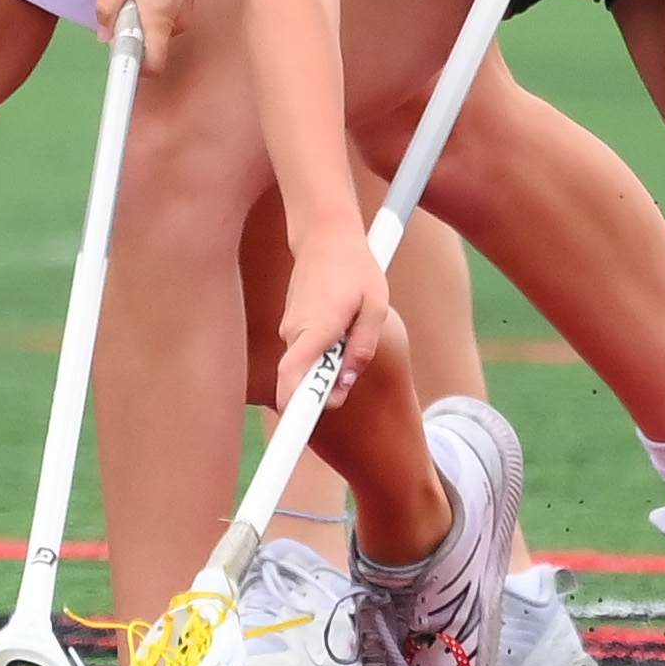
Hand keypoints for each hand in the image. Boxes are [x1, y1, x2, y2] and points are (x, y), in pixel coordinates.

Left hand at [96, 0, 217, 71]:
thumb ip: (108, 3)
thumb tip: (105, 35)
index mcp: (159, 16)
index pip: (151, 66)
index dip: (130, 69)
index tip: (115, 60)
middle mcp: (176, 24)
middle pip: (145, 48)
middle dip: (128, 29)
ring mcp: (184, 18)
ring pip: (151, 33)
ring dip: (137, 16)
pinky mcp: (186, 10)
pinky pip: (159, 21)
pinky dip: (149, 9)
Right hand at [276, 230, 389, 409]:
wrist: (325, 236)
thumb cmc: (355, 269)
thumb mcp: (374, 308)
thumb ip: (362, 348)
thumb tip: (346, 382)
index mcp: (318, 328)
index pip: (294, 376)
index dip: (295, 407)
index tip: (300, 429)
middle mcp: (295, 333)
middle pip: (300, 381)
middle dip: (321, 393)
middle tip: (347, 382)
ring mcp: (290, 330)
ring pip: (304, 368)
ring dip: (325, 371)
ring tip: (350, 337)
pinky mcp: (292, 327)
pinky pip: (304, 355)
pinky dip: (319, 357)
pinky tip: (339, 332)